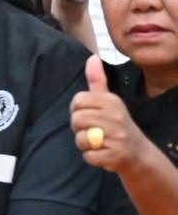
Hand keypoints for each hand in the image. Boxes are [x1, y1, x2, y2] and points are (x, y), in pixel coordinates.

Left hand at [74, 56, 158, 174]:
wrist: (138, 153)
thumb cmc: (116, 124)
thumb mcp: (109, 101)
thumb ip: (97, 81)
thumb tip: (92, 57)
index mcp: (111, 101)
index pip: (78, 101)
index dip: (78, 110)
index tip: (89, 114)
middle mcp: (116, 116)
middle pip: (76, 120)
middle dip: (79, 128)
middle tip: (94, 130)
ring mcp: (117, 136)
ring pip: (80, 139)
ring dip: (85, 144)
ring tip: (98, 142)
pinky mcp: (116, 154)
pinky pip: (89, 156)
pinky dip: (92, 157)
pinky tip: (103, 153)